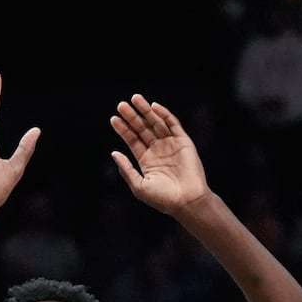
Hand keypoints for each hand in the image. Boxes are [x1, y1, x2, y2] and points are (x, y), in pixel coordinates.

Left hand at [109, 95, 210, 215]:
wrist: (187, 201)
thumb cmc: (163, 199)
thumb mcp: (139, 186)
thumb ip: (126, 169)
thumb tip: (114, 153)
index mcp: (146, 160)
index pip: (133, 140)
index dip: (123, 129)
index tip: (114, 119)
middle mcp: (158, 150)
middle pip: (142, 128)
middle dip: (132, 116)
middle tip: (121, 105)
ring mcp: (171, 144)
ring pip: (156, 123)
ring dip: (145, 111)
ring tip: (134, 99)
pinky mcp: (183, 142)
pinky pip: (173, 124)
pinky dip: (164, 114)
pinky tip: (153, 107)